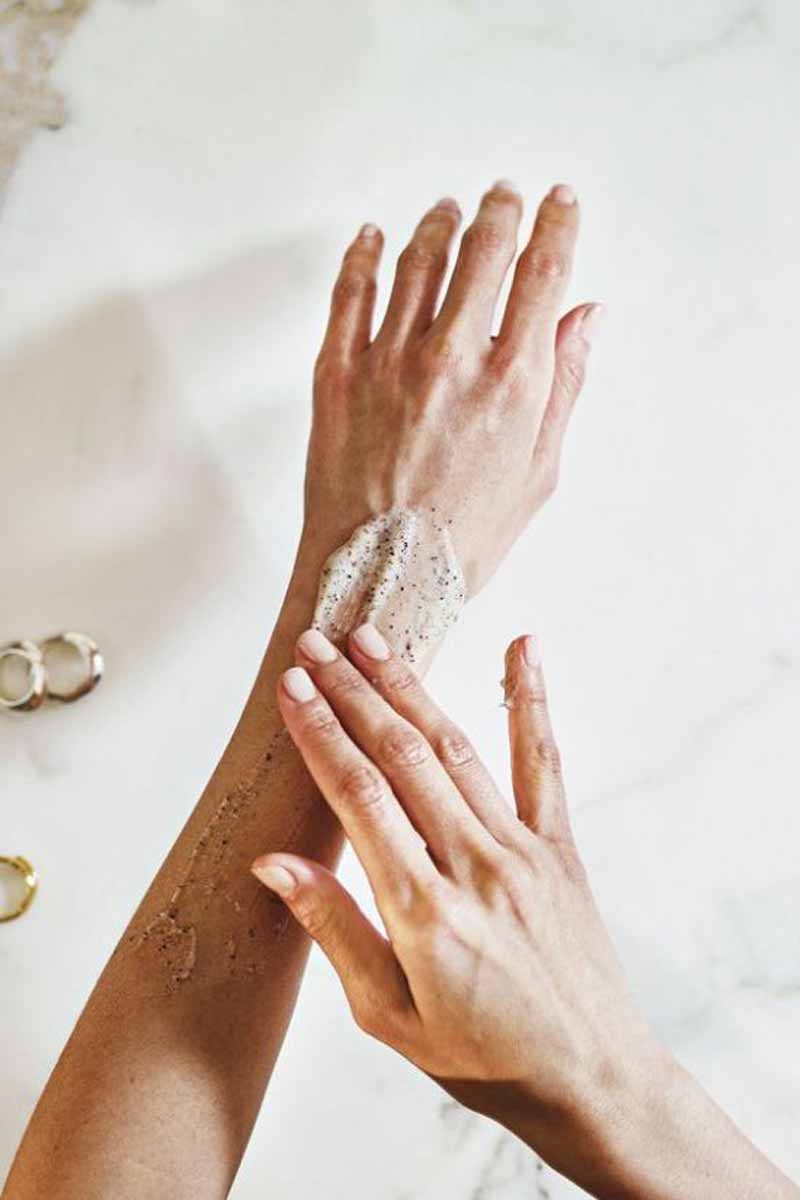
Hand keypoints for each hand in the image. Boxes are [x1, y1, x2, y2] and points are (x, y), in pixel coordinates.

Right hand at [251, 624, 664, 1187]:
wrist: (591, 1079)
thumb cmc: (484, 1059)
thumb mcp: (389, 1016)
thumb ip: (335, 932)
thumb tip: (275, 864)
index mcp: (423, 911)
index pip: (358, 798)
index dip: (320, 735)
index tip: (290, 689)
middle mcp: (474, 866)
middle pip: (401, 757)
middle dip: (351, 693)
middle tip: (315, 644)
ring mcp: (523, 851)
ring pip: (456, 749)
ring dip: (409, 688)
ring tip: (372, 640)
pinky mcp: (559, 848)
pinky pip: (545, 763)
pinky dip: (532, 702)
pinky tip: (524, 648)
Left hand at [299, 181, 602, 595]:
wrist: (379, 577)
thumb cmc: (463, 537)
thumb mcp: (538, 471)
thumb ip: (563, 385)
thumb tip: (584, 317)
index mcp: (512, 383)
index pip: (542, 274)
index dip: (556, 226)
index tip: (559, 201)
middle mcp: (451, 359)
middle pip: (483, 250)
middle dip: (499, 211)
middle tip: (503, 194)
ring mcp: (389, 360)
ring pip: (417, 260)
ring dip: (439, 224)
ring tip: (448, 210)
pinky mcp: (338, 372)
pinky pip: (351, 292)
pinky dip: (364, 255)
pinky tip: (373, 236)